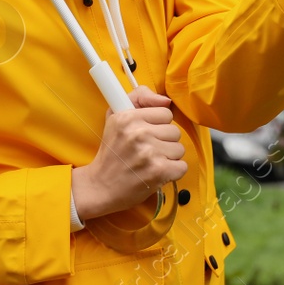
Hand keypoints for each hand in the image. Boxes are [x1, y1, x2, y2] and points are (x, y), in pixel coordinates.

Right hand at [71, 85, 187, 220]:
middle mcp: (138, 133)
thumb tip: (166, 100)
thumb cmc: (111, 152)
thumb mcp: (116, 116)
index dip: (158, 125)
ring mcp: (149, 152)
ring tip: (151, 162)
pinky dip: (173, 172)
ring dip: (168, 157)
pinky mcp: (158, 171)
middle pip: (175, 131)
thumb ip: (140, 98)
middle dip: (164, 142)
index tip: (147, 134)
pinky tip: (158, 173)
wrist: (101, 186)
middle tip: (148, 151)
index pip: (165, 112)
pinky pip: (182, 166)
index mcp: (127, 117)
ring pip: (179, 148)